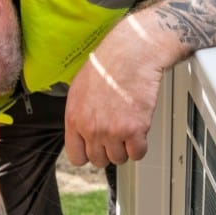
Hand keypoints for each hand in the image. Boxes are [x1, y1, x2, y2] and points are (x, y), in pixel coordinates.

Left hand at [64, 19, 170, 167]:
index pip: (77, 157)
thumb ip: (79, 116)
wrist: (132, 54)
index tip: (96, 149)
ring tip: (128, 128)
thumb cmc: (108, 65)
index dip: (88, 154)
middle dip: (108, 150)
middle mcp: (92, 128)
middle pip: (99, 160)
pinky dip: (141, 145)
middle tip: (116, 136)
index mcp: (74, 119)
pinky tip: (139, 130)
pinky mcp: (135, 129)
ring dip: (125, 147)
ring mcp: (113, 131)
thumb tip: (82, 132)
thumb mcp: (79, 90)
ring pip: (120, 158)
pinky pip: (138, 152)